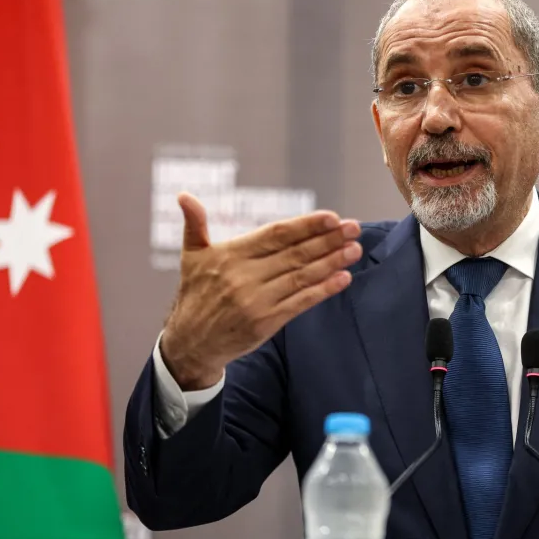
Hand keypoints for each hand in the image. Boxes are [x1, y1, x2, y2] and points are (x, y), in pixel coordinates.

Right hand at [160, 192, 361, 389]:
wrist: (190, 342)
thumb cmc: (196, 293)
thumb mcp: (191, 256)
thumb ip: (194, 224)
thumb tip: (184, 196)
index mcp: (231, 254)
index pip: (276, 234)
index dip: (306, 225)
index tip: (332, 217)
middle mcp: (244, 276)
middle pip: (295, 254)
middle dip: (328, 240)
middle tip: (354, 228)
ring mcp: (257, 300)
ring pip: (301, 276)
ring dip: (332, 262)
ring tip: (355, 249)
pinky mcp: (266, 322)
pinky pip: (300, 302)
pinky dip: (323, 290)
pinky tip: (343, 278)